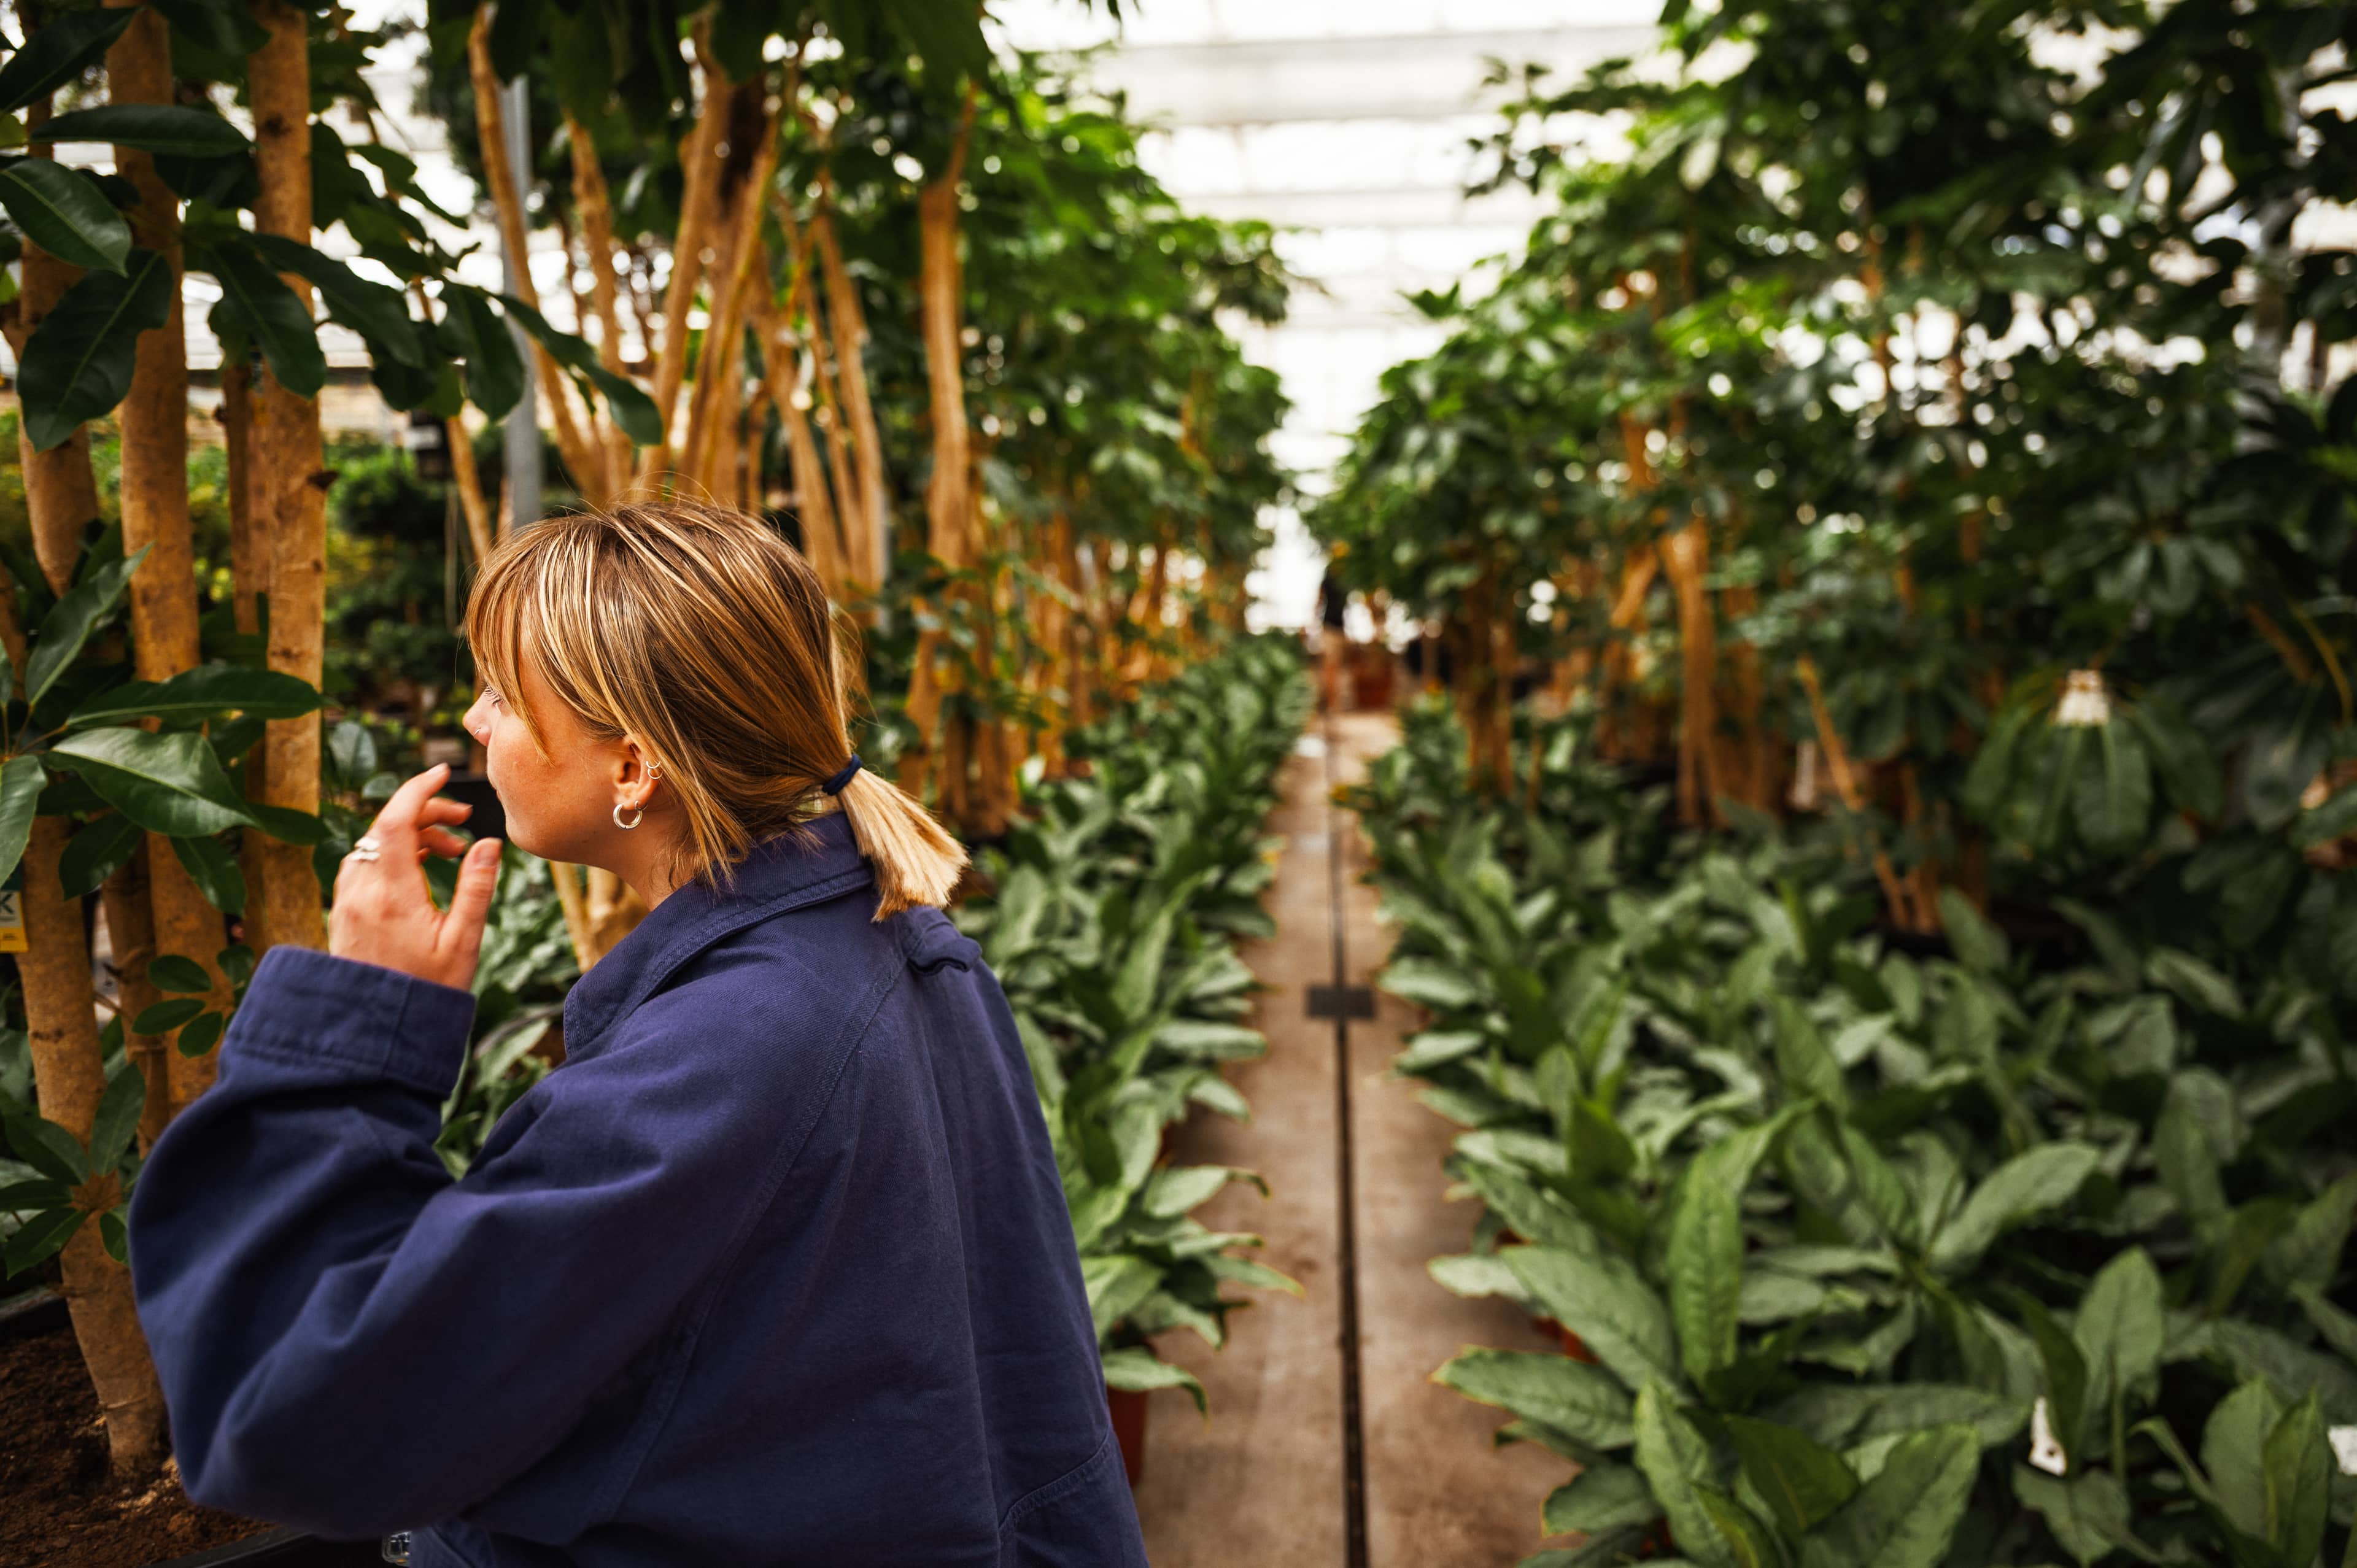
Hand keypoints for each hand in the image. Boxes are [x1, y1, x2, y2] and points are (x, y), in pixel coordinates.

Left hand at [328, 763, 502, 991]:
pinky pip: (363, 865)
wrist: (377, 1032)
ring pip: (372, 845)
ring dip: (409, 836)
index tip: (443, 772)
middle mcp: (361, 892)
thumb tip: (488, 842)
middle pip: (384, 827)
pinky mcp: (343, 914)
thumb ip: (476, 888)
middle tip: (461, 822)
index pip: (397, 820)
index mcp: (392, 894)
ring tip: (448, 853)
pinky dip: (391, 855)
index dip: (419, 789)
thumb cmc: (426, 991)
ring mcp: (347, 903)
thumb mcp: (463, 942)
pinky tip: (418, 872)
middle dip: (424, 813)